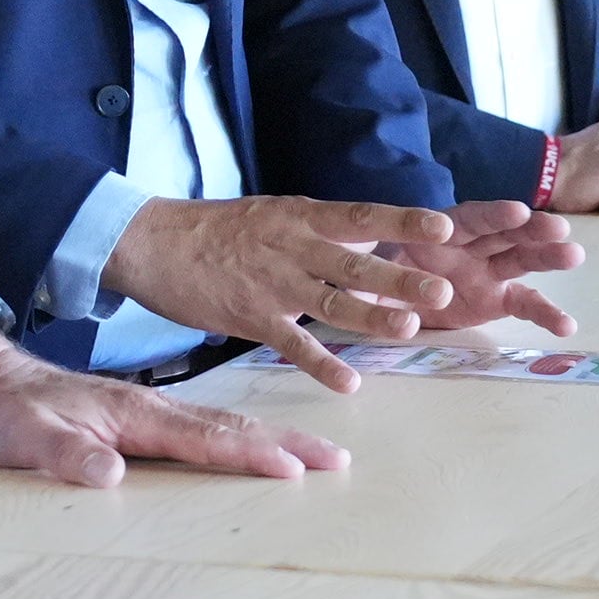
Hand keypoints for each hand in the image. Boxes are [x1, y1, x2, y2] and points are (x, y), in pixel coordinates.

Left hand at [0, 327, 348, 482]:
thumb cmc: (5, 412)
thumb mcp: (24, 437)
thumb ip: (65, 455)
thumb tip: (111, 473)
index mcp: (133, 413)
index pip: (205, 437)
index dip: (252, 454)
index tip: (297, 469)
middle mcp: (151, 408)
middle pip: (230, 425)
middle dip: (285, 443)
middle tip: (336, 461)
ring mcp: (148, 412)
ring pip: (221, 425)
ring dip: (269, 439)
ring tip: (313, 456)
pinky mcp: (140, 420)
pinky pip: (202, 430)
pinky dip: (238, 438)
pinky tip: (250, 450)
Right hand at [104, 193, 462, 390]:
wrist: (154, 242)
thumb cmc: (217, 229)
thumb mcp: (273, 216)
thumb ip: (320, 232)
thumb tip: (371, 240)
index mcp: (302, 217)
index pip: (362, 217)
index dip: (403, 223)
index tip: (444, 228)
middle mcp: (293, 247)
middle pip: (355, 264)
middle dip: (399, 278)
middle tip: (442, 292)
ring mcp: (273, 284)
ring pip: (330, 303)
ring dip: (371, 317)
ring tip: (408, 329)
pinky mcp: (250, 317)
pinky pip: (293, 344)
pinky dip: (322, 363)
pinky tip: (349, 382)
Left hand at [381, 199, 585, 334]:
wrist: (384, 294)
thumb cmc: (375, 275)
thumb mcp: (363, 276)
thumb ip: (365, 281)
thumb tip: (358, 289)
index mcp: (440, 230)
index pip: (469, 218)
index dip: (493, 215)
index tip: (518, 211)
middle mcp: (469, 245)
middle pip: (504, 233)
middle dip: (531, 229)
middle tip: (559, 229)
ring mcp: (487, 272)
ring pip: (522, 260)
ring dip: (548, 257)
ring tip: (574, 254)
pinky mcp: (497, 300)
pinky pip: (525, 304)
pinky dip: (546, 313)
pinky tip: (567, 326)